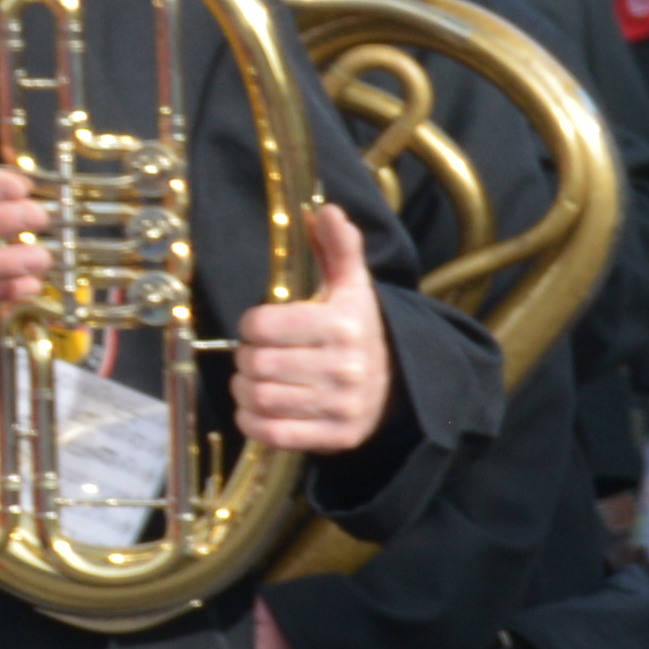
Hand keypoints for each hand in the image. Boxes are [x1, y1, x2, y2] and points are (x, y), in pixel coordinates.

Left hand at [226, 247, 393, 454]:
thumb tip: (326, 211)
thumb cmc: (360, 331)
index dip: (252, 325)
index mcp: (342, 325)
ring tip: (257, 381)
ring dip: (245, 391)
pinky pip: (272, 433)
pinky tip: (261, 409)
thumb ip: (339, 248)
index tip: (263, 327)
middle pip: (254, 363)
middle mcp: (344, 367)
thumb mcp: (353, 287)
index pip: (260, 325)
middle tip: (256, 357)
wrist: (402, 386)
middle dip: (245, 359)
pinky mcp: (337, 437)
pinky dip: (254, 422)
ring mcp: (341, 405)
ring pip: (258, 398)